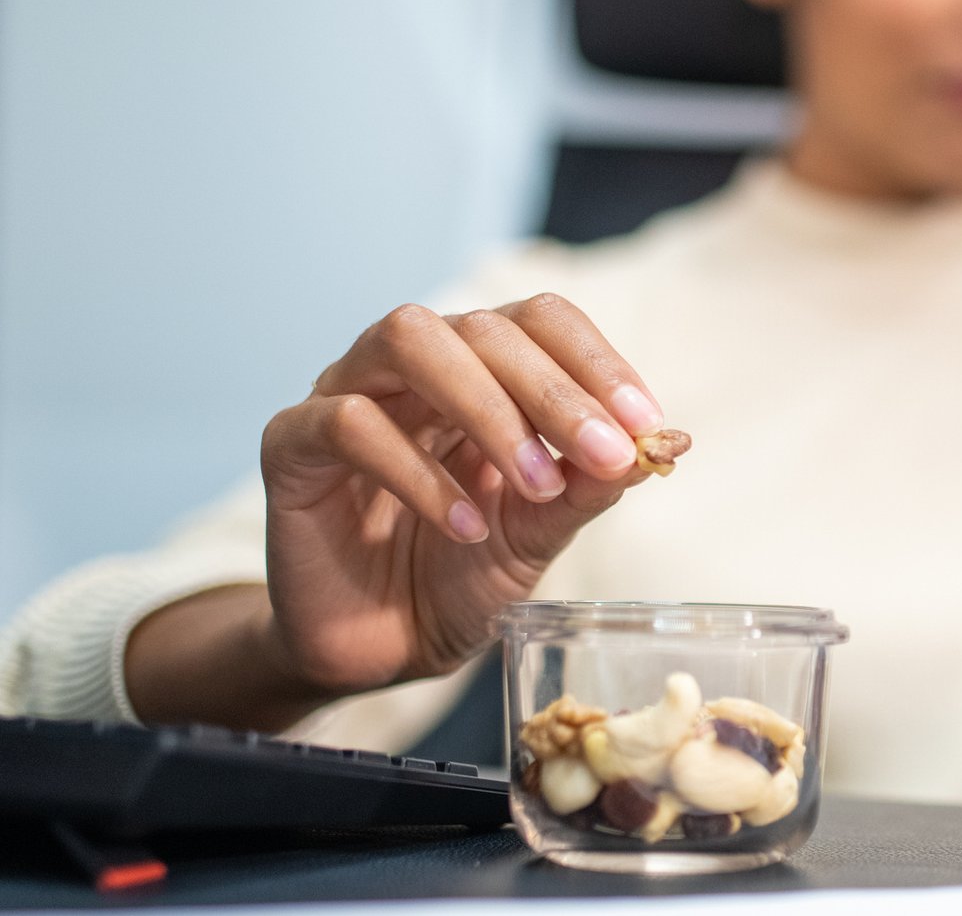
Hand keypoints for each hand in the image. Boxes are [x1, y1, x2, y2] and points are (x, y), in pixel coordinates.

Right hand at [257, 293, 681, 697]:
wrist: (381, 646)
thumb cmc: (462, 572)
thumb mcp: (541, 531)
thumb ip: (590, 485)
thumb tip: (664, 444)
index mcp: (483, 367)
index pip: (540, 319)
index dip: (596, 359)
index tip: (645, 422)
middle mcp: (416, 365)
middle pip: (482, 326)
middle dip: (554, 389)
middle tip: (601, 453)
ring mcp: (347, 393)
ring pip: (409, 341)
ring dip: (486, 407)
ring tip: (535, 482)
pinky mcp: (292, 445)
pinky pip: (348, 423)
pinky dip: (417, 472)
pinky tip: (463, 524)